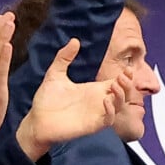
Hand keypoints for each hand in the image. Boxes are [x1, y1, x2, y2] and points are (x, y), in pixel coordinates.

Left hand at [16, 38, 127, 159]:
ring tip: (115, 85)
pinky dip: (111, 111)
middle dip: (127, 85)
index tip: (127, 69)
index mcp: (92, 89)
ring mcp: (96, 113)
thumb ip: (64, 58)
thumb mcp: (55, 74)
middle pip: (122, 93)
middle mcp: (97, 101)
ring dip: (121, 96)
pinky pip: (108, 120)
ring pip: (119, 106)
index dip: (125, 76)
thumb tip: (74, 40)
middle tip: (123, 76)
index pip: (115, 82)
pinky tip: (105, 101)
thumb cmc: (46, 100)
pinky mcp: (92, 125)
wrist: (36, 120)